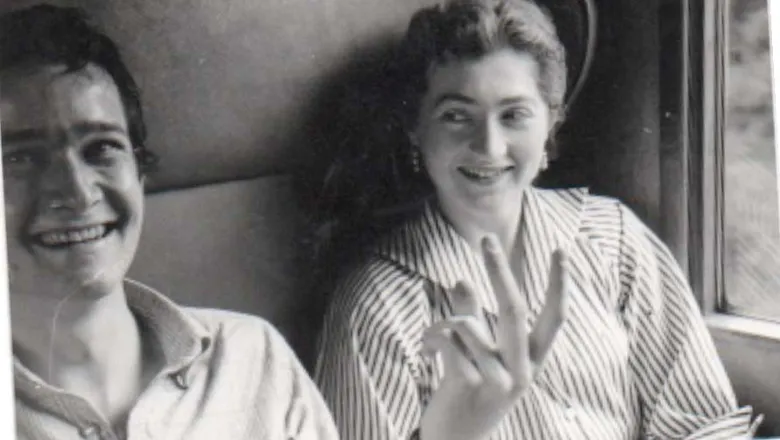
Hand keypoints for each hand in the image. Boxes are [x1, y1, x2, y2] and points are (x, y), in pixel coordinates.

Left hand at [418, 235, 569, 439]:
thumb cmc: (472, 393)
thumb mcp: (480, 356)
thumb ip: (473, 319)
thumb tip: (461, 280)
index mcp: (532, 360)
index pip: (555, 317)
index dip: (560, 285)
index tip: (561, 250)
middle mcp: (523, 370)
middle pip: (514, 308)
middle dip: (499, 270)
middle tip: (487, 239)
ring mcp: (498, 380)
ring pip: (469, 325)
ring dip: (445, 320)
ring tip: (432, 331)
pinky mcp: (470, 388)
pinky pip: (448, 344)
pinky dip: (432, 338)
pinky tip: (426, 350)